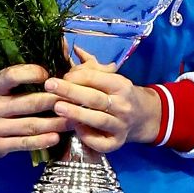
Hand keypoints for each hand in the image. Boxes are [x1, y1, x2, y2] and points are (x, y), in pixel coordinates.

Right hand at [0, 64, 68, 159]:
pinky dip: (41, 141)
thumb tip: (50, 61)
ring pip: (29, 125)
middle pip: (27, 103)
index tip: (49, 74)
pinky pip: (23, 143)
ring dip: (54, 123)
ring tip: (72, 119)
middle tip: (73, 99)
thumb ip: (17, 78)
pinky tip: (56, 137)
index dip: (32, 73)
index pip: (11, 76)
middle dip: (53, 100)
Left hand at [45, 48, 161, 152]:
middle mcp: (123, 105)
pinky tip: (75, 129)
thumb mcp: (111, 77)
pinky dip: (88, 136)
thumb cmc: (119, 94)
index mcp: (121, 85)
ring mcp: (121, 125)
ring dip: (76, 113)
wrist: (143, 116)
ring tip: (57, 107)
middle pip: (95, 98)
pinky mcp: (117, 143)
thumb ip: (92, 67)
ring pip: (97, 119)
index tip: (60, 76)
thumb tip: (74, 49)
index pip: (96, 78)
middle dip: (71, 91)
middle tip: (50, 86)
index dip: (77, 76)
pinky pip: (101, 142)